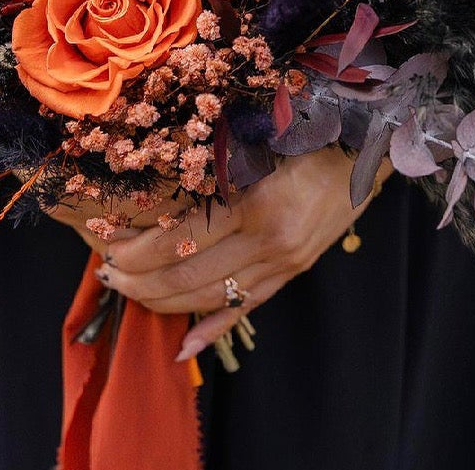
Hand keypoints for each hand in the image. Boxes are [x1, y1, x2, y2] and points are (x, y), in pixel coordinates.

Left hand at [97, 147, 388, 362]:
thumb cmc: (308, 128)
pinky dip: (211, 331)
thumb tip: (158, 189)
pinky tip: (183, 346)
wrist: (368, 146)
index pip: (179, 241)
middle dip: (138, 279)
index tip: (106, 243)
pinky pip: (245, 308)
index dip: (137, 250)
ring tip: (130, 291)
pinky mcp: (293, 273)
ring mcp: (283, 264)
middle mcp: (270, 243)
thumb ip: (214, 168)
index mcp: (255, 204)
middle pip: (187, 276)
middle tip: (107, 271)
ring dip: (162, 301)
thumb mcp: (257, 140)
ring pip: (210, 298)